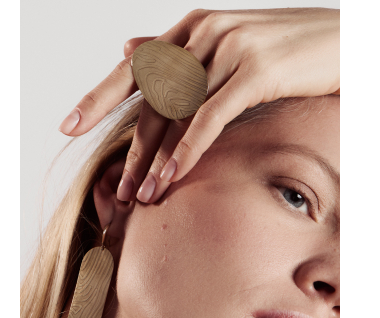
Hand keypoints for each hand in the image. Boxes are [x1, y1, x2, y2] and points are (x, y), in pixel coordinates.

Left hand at [59, 8, 339, 202]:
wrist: (340, 39)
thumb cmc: (283, 49)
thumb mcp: (223, 45)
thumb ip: (175, 53)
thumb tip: (127, 48)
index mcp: (191, 29)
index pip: (134, 70)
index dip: (97, 98)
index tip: (69, 125)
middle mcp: (203, 34)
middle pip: (152, 103)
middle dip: (133, 152)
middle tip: (121, 190)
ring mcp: (229, 49)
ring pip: (177, 115)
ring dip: (156, 161)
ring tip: (143, 197)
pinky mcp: (254, 71)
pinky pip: (209, 118)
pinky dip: (187, 151)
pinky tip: (171, 178)